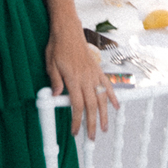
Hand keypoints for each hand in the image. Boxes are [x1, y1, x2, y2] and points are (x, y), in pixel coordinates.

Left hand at [45, 23, 118, 138]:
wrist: (68, 29)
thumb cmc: (57, 46)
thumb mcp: (50, 63)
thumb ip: (55, 80)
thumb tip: (55, 96)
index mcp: (73, 78)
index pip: (77, 105)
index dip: (77, 120)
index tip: (75, 132)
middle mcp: (86, 78)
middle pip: (92, 105)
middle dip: (92, 123)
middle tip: (92, 138)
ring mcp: (93, 74)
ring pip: (101, 98)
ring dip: (104, 114)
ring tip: (104, 128)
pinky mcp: (97, 70)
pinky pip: (107, 85)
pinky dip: (113, 96)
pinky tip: (117, 107)